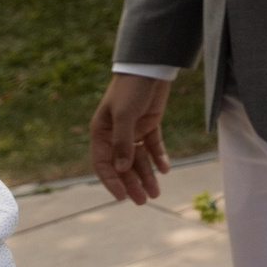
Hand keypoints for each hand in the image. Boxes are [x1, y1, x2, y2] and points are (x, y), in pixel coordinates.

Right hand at [89, 72, 171, 202]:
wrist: (151, 66)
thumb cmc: (131, 89)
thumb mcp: (125, 115)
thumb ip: (123, 142)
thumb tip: (122, 169)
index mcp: (101, 133)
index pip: (103, 164)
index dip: (112, 182)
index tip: (123, 197)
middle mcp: (115, 134)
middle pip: (123, 165)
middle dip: (133, 183)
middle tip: (143, 201)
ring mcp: (133, 130)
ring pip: (139, 159)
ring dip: (147, 175)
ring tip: (156, 193)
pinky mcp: (149, 124)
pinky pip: (153, 146)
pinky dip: (158, 157)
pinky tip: (165, 169)